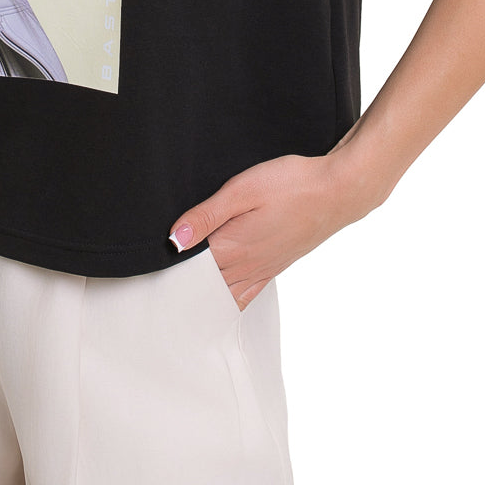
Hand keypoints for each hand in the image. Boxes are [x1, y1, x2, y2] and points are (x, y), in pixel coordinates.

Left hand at [168, 152, 376, 309]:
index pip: (188, 270)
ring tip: (180, 294)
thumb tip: (175, 239)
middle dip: (180, 287)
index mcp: (232, 247)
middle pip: (203, 288)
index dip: (167, 269)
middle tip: (157, 286)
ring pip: (223, 296)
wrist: (336, 192)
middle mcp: (245, 266)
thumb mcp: (243, 190)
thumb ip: (206, 215)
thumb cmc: (292, 185)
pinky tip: (219, 297)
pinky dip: (228, 300)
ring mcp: (262, 270)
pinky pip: (246, 295)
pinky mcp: (275, 267)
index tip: (148, 269)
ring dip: (202, 296)